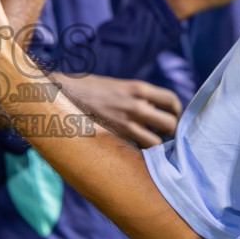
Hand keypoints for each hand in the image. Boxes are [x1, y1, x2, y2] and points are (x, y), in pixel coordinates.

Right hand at [61, 75, 181, 147]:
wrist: (63, 94)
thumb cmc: (89, 88)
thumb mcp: (118, 85)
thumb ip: (136, 97)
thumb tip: (152, 110)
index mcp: (138, 88)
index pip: (171, 100)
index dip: (176, 110)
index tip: (172, 116)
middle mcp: (136, 105)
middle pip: (170, 124)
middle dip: (170, 131)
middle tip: (164, 135)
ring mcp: (125, 123)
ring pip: (156, 143)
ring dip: (156, 146)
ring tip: (150, 145)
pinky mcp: (114, 137)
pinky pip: (136, 151)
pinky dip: (138, 153)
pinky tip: (134, 151)